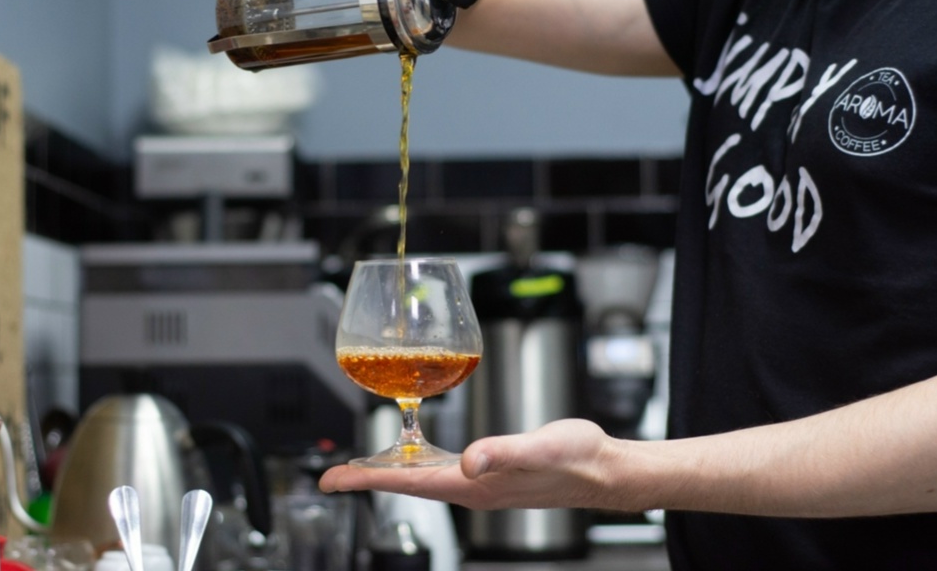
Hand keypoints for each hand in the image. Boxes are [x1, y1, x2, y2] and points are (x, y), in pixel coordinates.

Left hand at [319, 419, 623, 509]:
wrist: (603, 469)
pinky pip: (442, 471)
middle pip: (406, 484)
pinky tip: (416, 455)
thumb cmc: (577, 459)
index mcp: (475, 485)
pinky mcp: (491, 473)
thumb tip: (469, 461)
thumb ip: (503, 452)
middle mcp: (472, 488)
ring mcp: (481, 483)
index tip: (333, 480)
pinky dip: (419, 464)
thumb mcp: (540, 449)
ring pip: (421, 479)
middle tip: (333, 475)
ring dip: (389, 474)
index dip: (367, 479)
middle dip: (368, 479)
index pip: (408, 483)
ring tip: (362, 468)